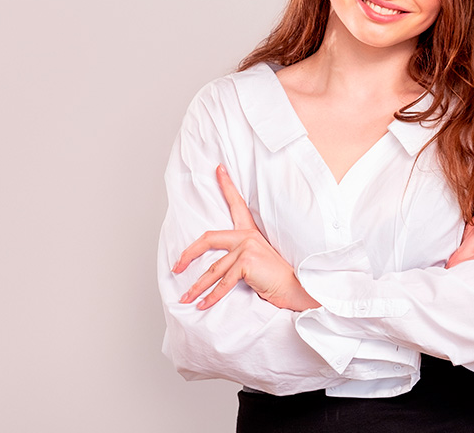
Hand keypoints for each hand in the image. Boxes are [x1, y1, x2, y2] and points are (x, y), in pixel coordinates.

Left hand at [172, 165, 320, 311]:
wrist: (296, 288)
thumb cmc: (276, 278)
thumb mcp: (257, 262)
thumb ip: (238, 258)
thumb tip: (213, 270)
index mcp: (250, 233)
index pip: (237, 204)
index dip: (227, 185)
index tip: (219, 169)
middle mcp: (248, 236)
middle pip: (209, 238)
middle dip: (188, 254)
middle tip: (176, 267)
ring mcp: (247, 247)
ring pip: (213, 269)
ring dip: (197, 287)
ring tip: (186, 298)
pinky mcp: (247, 261)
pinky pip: (224, 282)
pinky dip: (211, 297)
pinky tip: (202, 305)